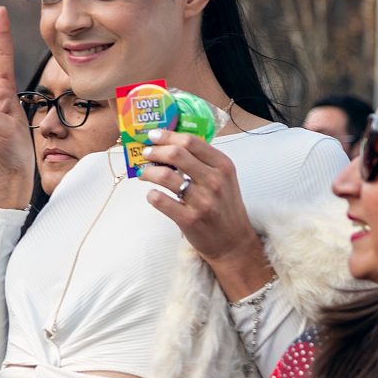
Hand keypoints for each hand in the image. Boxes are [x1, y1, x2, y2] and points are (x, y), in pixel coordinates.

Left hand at [139, 129, 271, 299]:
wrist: (233, 242)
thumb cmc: (224, 206)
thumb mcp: (223, 178)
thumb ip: (202, 161)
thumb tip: (169, 143)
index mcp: (223, 166)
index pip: (191, 141)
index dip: (167, 135)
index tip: (153, 135)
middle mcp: (215, 181)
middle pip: (176, 153)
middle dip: (155, 151)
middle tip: (146, 153)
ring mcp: (203, 201)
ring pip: (165, 175)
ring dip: (148, 172)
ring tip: (144, 174)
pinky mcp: (190, 219)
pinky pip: (161, 200)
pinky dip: (151, 195)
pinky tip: (153, 195)